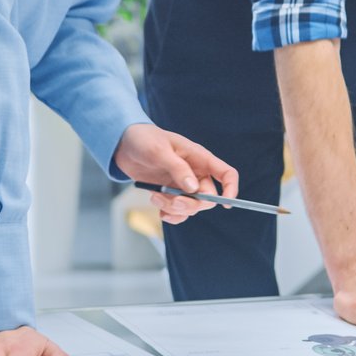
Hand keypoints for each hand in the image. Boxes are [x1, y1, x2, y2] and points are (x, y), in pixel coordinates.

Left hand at [114, 123, 240, 223]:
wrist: (124, 145)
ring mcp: (183, 185)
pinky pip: (178, 212)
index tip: (226, 204)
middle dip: (190, 204)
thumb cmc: (144, 139)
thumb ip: (178, 168)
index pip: (226, 173)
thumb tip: (193, 188)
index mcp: (199, 158)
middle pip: (207, 198)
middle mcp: (195, 173)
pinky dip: (170, 215)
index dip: (231, 188)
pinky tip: (159, 210)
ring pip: (191, 208)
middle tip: (171, 201)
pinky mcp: (170, 194)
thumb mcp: (159, 151)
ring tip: (155, 197)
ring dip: (175, 209)